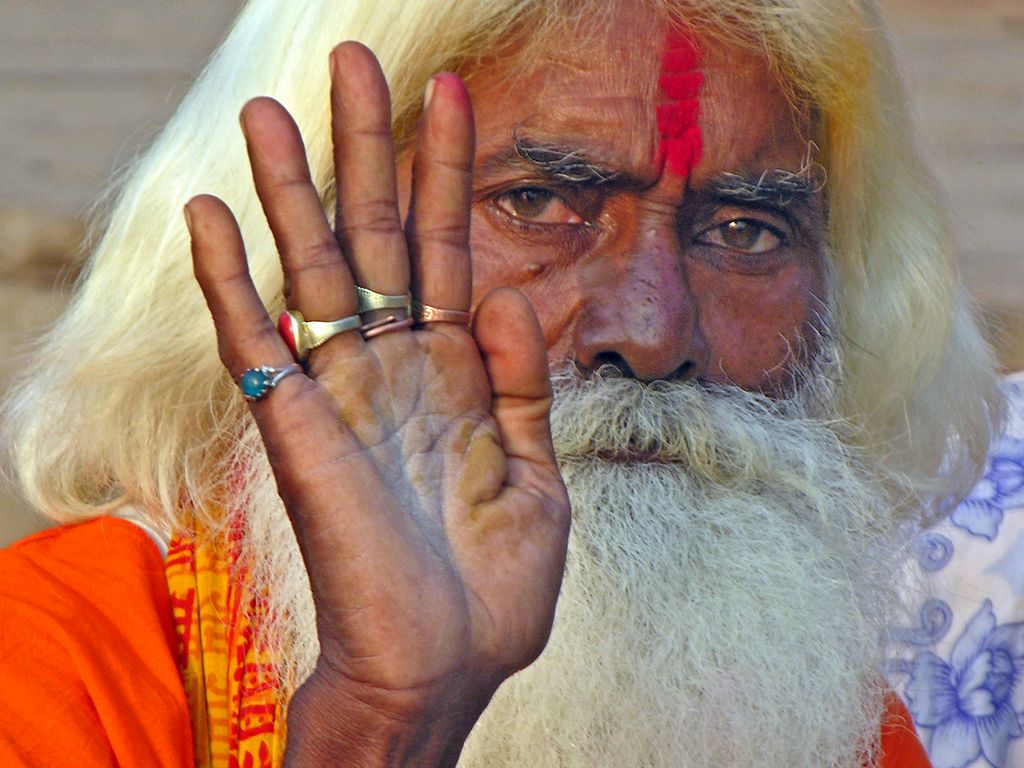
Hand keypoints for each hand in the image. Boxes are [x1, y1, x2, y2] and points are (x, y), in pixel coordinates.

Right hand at [186, 42, 570, 765]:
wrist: (442, 667)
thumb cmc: (490, 586)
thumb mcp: (537, 476)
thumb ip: (524, 384)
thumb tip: (517, 298)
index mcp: (455, 373)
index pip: (448, 248)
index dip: (448, 172)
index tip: (453, 94)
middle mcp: (394, 366)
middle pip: (375, 236)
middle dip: (366, 150)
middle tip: (353, 62)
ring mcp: (342, 393)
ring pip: (310, 271)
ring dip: (290, 190)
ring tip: (272, 108)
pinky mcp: (296, 430)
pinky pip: (253, 346)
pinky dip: (228, 282)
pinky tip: (211, 213)